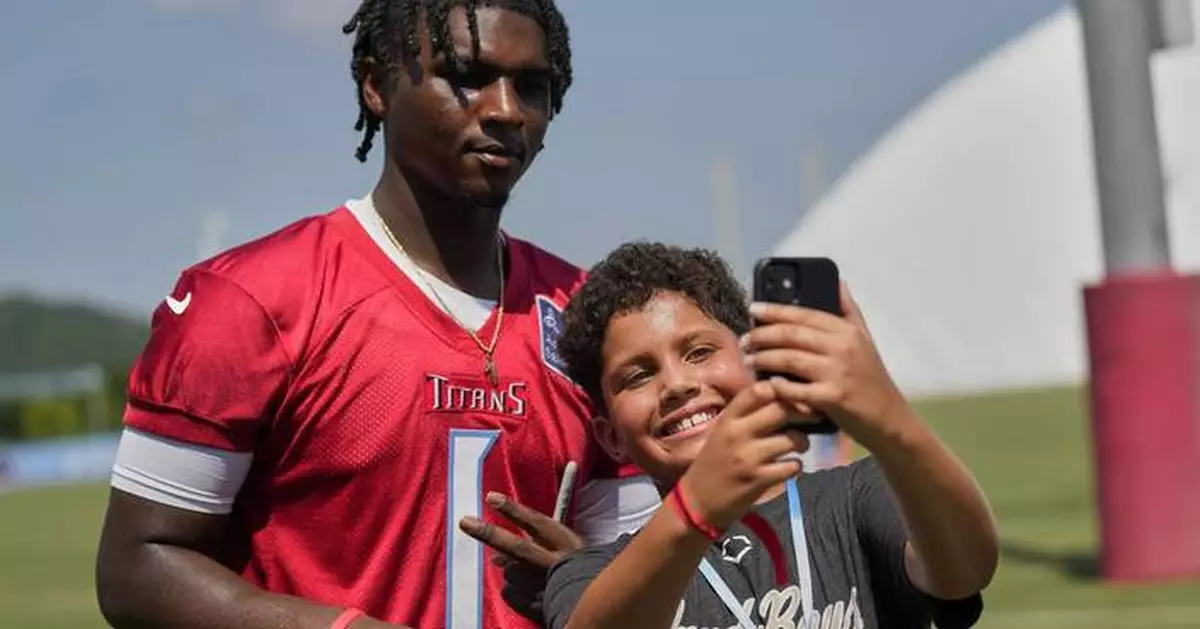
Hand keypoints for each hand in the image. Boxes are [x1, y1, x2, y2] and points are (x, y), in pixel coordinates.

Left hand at [459, 492, 584, 622]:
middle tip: (465, 522)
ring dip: (512, 570)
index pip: (537, 523)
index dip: (514, 510)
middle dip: (490, 534)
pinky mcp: (540, 606)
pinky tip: (526, 590)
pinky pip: (510, 594)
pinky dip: (513, 590)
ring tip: (527, 572)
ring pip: (511, 573)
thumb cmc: (586, 567)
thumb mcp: (570, 548)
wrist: (602, 602)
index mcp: (567, 545)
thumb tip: (497, 558)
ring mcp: (546, 586)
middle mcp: (554, 564)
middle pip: (517, 547)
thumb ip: (538, 546)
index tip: (491, 498)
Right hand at [678, 382, 808, 529]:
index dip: (781, 389)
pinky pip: (791, 466)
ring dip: (802, 441)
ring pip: (792, 439)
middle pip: (781, 410)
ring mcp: (748, 457)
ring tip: (800, 445)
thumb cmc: (714, 462)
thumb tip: (780, 397)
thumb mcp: (723, 432)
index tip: (792, 396)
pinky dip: (796, 466)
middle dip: (802, 412)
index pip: (758, 390)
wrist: (697, 501)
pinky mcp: (758, 480)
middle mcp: (737, 433)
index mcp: (728, 418)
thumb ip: (746, 415)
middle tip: (811, 417)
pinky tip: (790, 467)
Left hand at [741, 282, 911, 446]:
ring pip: (789, 359)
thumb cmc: (871, 377)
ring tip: (748, 360)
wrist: (888, 417)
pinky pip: (796, 390)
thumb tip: (838, 281)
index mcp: (847, 330)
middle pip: (791, 334)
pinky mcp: (832, 398)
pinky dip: (778, 386)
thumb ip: (849, 310)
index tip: (753, 309)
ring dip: (763, 358)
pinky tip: (768, 384)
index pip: (804, 314)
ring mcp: (837, 373)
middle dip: (761, 335)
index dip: (775, 310)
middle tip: (744, 340)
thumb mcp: (864, 338)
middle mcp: (842, 347)